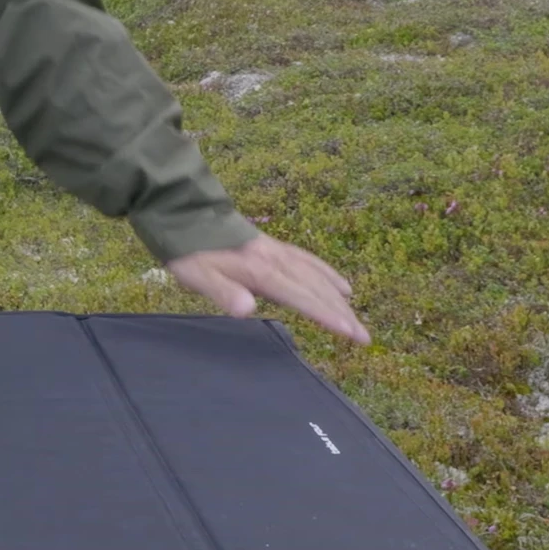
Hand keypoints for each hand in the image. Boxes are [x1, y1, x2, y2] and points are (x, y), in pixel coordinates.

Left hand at [165, 234, 369, 344]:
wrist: (183, 212)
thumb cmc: (188, 249)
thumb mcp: (196, 274)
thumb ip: (222, 292)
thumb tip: (247, 310)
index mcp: (259, 270)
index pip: (301, 297)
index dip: (326, 315)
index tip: (350, 333)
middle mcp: (275, 260)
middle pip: (316, 289)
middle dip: (341, 313)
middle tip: (365, 337)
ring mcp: (277, 251)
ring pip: (317, 276)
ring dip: (339, 299)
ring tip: (357, 319)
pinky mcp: (274, 247)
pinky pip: (309, 261)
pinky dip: (328, 274)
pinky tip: (341, 286)